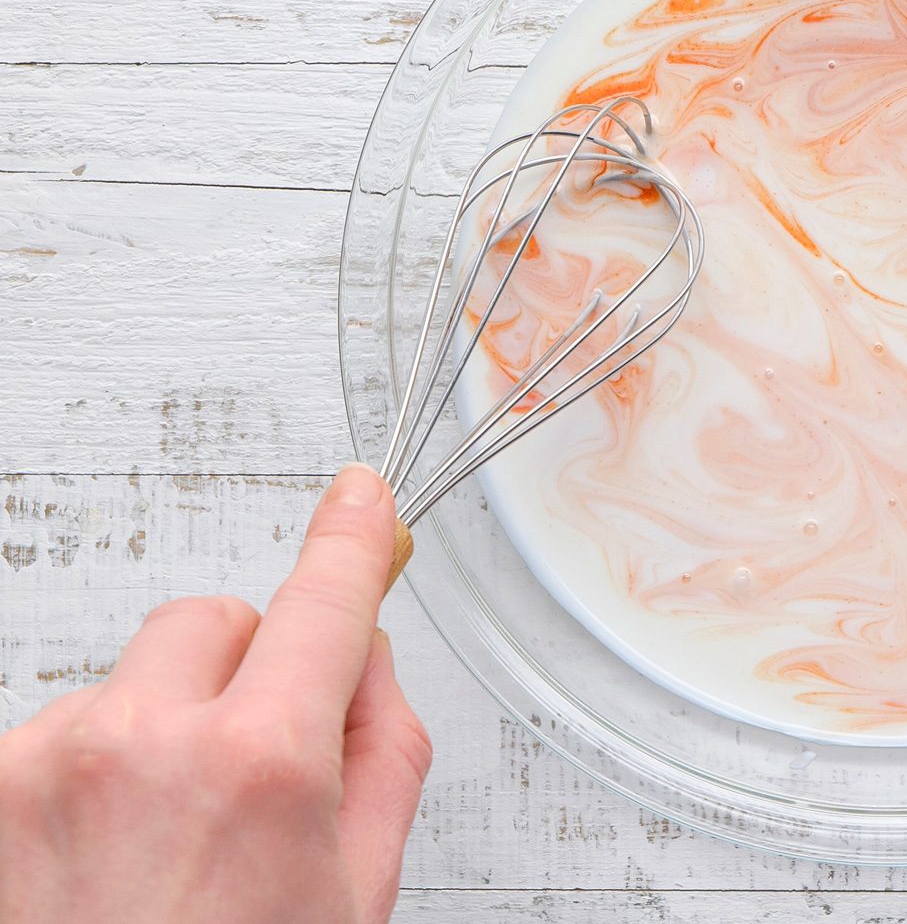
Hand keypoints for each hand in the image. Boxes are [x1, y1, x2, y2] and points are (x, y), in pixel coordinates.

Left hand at [0, 465, 430, 923]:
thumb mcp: (355, 893)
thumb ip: (381, 756)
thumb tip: (365, 662)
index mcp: (261, 766)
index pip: (323, 601)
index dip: (352, 538)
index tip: (360, 498)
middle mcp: (144, 743)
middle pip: (217, 618)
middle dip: (250, 663)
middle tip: (257, 753)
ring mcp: (50, 761)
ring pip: (135, 677)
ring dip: (162, 725)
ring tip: (162, 842)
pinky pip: (65, 727)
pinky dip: (94, 769)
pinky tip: (103, 858)